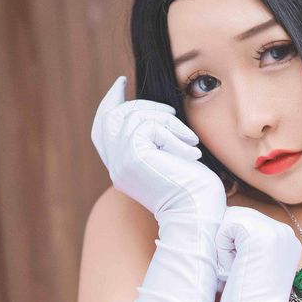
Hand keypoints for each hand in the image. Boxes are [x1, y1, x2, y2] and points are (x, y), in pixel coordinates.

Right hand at [91, 76, 226, 221]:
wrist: (198, 217)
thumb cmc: (196, 195)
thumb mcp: (173, 162)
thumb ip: (159, 142)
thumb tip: (161, 113)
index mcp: (123, 169)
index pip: (103, 130)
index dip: (109, 103)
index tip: (121, 83)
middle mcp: (116, 167)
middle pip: (113, 117)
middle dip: (141, 105)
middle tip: (172, 111)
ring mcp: (121, 163)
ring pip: (133, 117)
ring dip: (168, 122)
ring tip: (191, 141)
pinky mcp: (133, 157)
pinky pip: (148, 126)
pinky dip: (173, 133)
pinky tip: (191, 152)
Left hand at [215, 206, 301, 301]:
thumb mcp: (251, 268)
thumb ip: (245, 246)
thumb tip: (220, 225)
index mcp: (284, 240)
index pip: (244, 222)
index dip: (231, 245)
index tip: (243, 273)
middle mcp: (284, 231)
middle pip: (236, 216)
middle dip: (227, 243)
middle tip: (238, 274)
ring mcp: (274, 230)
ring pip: (230, 219)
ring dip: (224, 246)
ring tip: (237, 271)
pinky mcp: (259, 233)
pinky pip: (225, 225)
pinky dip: (222, 248)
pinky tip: (235, 269)